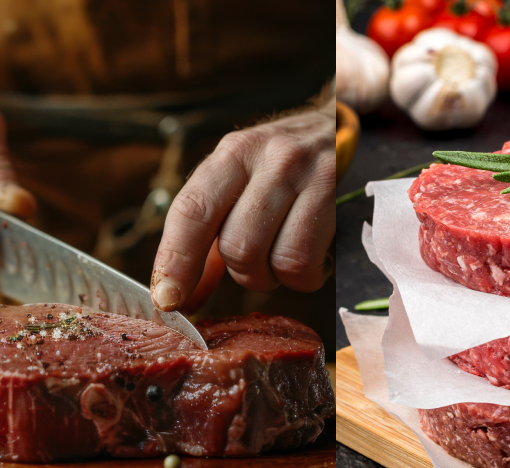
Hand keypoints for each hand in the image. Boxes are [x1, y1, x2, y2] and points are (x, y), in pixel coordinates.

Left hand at [150, 104, 336, 311]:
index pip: (191, 211)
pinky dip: (304, 278)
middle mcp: (267, 158)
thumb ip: (206, 246)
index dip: (176, 261)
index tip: (168, 298)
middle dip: (243, 273)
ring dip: (272, 277)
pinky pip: (307, 263)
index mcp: (231, 155)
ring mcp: (307, 173)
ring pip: (274, 258)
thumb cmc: (282, 168)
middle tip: (256, 265)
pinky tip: (312, 259)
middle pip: (236, 245)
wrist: (341, 128)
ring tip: (282, 259)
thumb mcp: (239, 189)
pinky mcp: (336, 194)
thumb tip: (178, 298)